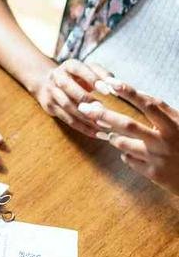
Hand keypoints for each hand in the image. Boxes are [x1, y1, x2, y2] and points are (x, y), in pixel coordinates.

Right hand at [33, 58, 114, 136]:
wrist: (48, 82)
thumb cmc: (78, 77)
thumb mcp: (89, 70)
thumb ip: (103, 74)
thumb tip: (116, 85)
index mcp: (69, 66)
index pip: (79, 70)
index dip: (93, 79)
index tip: (107, 91)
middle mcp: (57, 77)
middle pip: (68, 87)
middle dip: (85, 99)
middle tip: (103, 109)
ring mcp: (51, 93)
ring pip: (67, 106)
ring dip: (86, 116)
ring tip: (104, 125)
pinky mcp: (50, 107)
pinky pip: (67, 120)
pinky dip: (83, 128)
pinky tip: (97, 133)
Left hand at [77, 80, 178, 195]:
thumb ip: (162, 109)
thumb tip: (139, 92)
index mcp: (173, 125)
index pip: (148, 104)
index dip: (129, 92)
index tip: (111, 83)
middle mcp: (164, 141)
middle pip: (128, 125)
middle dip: (104, 115)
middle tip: (85, 108)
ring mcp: (158, 158)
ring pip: (123, 144)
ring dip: (112, 136)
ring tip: (111, 132)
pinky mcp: (153, 174)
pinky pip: (128, 159)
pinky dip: (125, 153)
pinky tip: (130, 152)